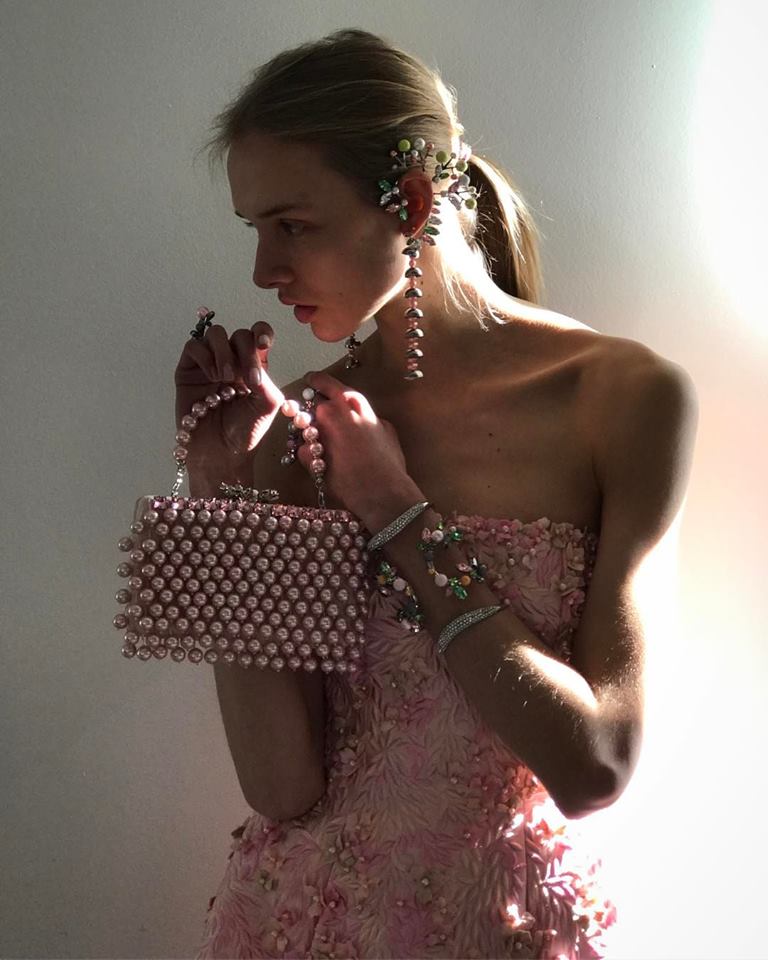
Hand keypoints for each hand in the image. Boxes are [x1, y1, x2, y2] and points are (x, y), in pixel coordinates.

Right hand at [174, 319, 284, 472]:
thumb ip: (265, 376)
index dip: (261, 331)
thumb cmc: (245, 432)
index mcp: (254, 366)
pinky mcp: (188, 371)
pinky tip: (211, 377)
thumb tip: (252, 356)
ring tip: (225, 377)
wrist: (220, 453)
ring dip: (223, 352)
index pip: (258, 335)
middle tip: (244, 377)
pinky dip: (205, 356)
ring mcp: (209, 364)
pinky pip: (194, 346)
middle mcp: (232, 361)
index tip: (264, 343)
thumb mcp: (268, 404)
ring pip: (215, 334)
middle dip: (244, 351)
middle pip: (239, 334)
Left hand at [289, 370, 416, 522]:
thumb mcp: (386, 430)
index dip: (315, 382)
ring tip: (327, 449)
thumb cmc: (388, 463)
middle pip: (310, 403)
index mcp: (352, 401)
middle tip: (323, 424)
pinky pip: (302, 450)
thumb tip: (362, 418)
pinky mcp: (307, 455)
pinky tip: (326, 465)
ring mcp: (316, 433)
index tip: (310, 382)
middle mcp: (330, 412)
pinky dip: (310, 456)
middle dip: (314, 412)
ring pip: (303, 427)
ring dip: (311, 434)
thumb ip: (369, 417)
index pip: (324, 382)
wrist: (381, 492)